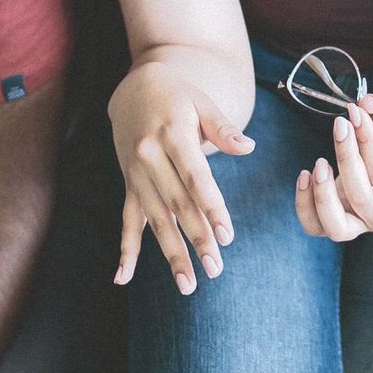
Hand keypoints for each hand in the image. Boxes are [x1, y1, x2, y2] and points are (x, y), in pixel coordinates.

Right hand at [109, 63, 255, 292]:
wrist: (133, 88)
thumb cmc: (177, 95)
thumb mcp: (201, 102)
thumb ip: (223, 128)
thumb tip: (249, 148)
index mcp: (172, 135)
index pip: (195, 178)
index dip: (211, 208)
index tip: (227, 236)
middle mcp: (149, 157)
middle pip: (176, 204)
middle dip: (196, 239)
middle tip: (214, 269)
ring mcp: (135, 173)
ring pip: (155, 218)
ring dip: (170, 253)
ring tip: (187, 284)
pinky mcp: (128, 183)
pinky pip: (127, 220)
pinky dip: (126, 250)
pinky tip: (123, 278)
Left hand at [295, 100, 372, 240]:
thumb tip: (364, 102)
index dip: (366, 141)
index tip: (354, 114)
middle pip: (360, 197)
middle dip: (346, 159)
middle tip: (339, 127)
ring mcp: (360, 228)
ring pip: (336, 226)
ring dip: (323, 194)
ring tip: (318, 164)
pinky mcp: (338, 227)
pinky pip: (315, 226)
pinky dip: (305, 204)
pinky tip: (304, 176)